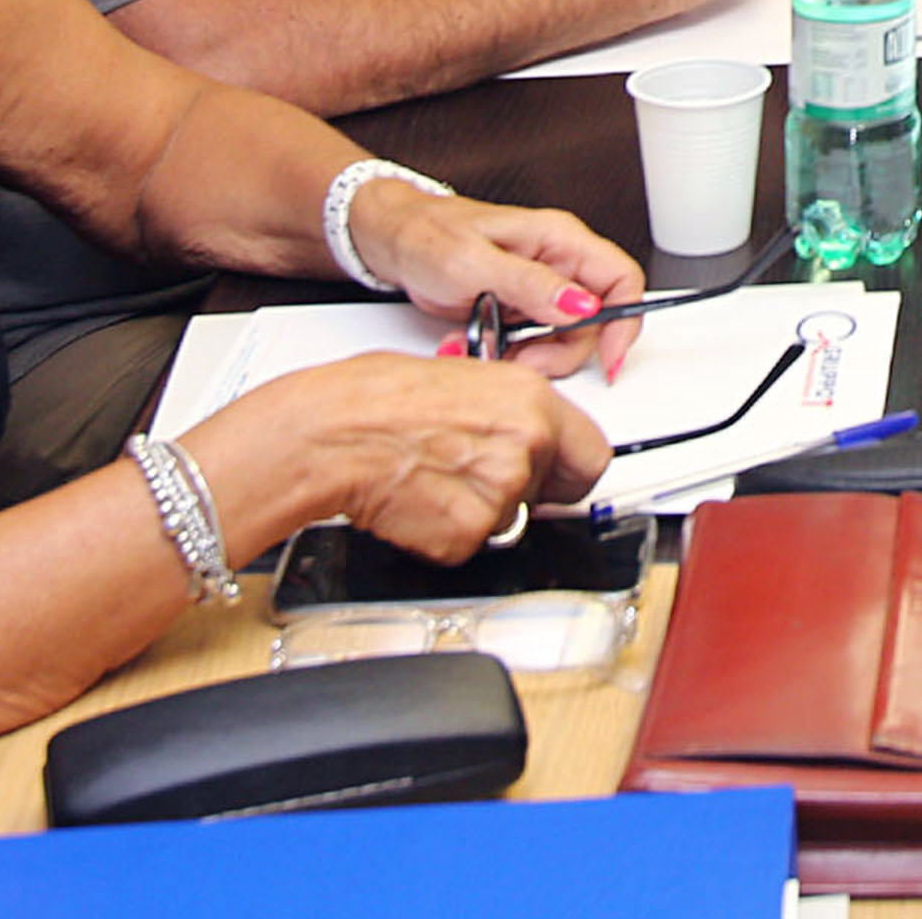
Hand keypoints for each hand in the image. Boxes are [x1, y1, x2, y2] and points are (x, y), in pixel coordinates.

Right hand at [203, 354, 610, 564]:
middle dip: (516, 490)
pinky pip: (466, 543)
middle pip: (547, 493)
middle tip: (469, 477)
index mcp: (533, 401)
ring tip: (429, 479)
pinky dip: (441, 534)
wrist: (328, 434)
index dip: (568, 471)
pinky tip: (414, 503)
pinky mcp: (466, 535)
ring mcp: (501, 492)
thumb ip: (509, 412)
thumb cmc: (374, 398)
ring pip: (504, 519)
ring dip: (472, 510)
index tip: (556, 477)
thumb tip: (521, 430)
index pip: (592, 456)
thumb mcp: (465, 379)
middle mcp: (527, 445)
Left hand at [348, 178, 647, 383]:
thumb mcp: (474, 261)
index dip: (623, 322)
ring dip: (528, 357)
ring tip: (484, 350)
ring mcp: (540, 288)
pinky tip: (477, 346)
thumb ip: (530, 284)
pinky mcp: (520, 308)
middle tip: (521, 362)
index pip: (621, 279)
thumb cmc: (427, 235)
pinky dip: (508, 355)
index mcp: (560, 239)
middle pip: (593, 321)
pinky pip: (533, 343)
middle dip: (559, 352)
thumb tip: (581, 306)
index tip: (609, 357)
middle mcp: (558, 263)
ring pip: (563, 339)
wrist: (391, 241)